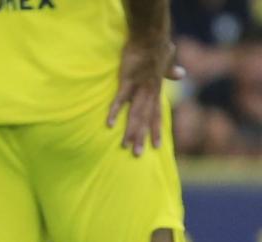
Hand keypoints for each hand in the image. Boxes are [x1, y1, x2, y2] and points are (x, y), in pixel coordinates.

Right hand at [107, 41, 185, 156]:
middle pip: (145, 119)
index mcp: (156, 90)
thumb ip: (170, 71)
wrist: (150, 37)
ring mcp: (139, 88)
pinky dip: (116, 111)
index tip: (157, 147)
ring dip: (130, 131)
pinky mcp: (127, 81)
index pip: (157, 114)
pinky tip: (110, 124)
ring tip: (125, 146)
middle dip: (142, 137)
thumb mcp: (166, 60)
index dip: (156, 130)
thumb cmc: (156, 47)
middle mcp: (149, 93)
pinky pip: (120, 99)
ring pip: (135, 114)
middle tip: (137, 155)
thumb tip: (182, 73)